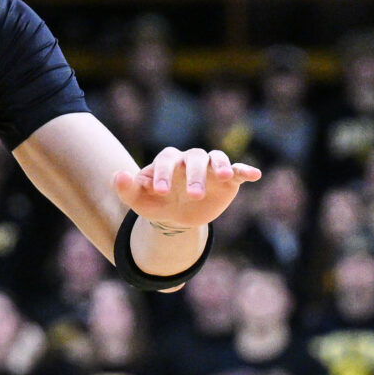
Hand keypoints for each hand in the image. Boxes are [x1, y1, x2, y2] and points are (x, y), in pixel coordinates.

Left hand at [111, 146, 260, 231]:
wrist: (177, 216)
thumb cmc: (157, 203)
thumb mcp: (139, 201)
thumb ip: (127, 189)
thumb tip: (119, 176)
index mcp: (168, 161)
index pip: (166, 160)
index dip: (162, 173)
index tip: (160, 192)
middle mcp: (190, 160)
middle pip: (194, 158)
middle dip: (194, 176)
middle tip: (194, 196)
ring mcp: (210, 168)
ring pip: (216, 158)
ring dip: (219, 166)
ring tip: (222, 177)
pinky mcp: (228, 180)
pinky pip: (237, 171)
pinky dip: (245, 170)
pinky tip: (255, 174)